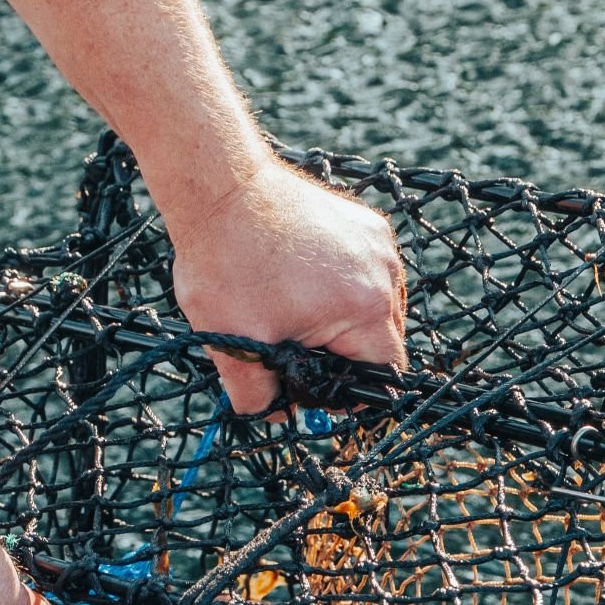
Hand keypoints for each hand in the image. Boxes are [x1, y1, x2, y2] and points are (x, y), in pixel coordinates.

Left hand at [169, 157, 407, 415]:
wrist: (220, 187)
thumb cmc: (226, 261)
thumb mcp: (233, 344)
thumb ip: (256, 398)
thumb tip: (272, 417)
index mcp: (366, 306)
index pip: (383, 373)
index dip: (348, 394)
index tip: (314, 389)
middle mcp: (384, 272)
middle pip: (383, 342)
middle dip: (342, 357)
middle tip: (297, 353)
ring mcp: (377, 244)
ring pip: (375, 308)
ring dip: (343, 323)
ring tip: (295, 312)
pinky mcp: (364, 224)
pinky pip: (365, 274)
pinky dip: (339, 288)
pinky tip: (299, 282)